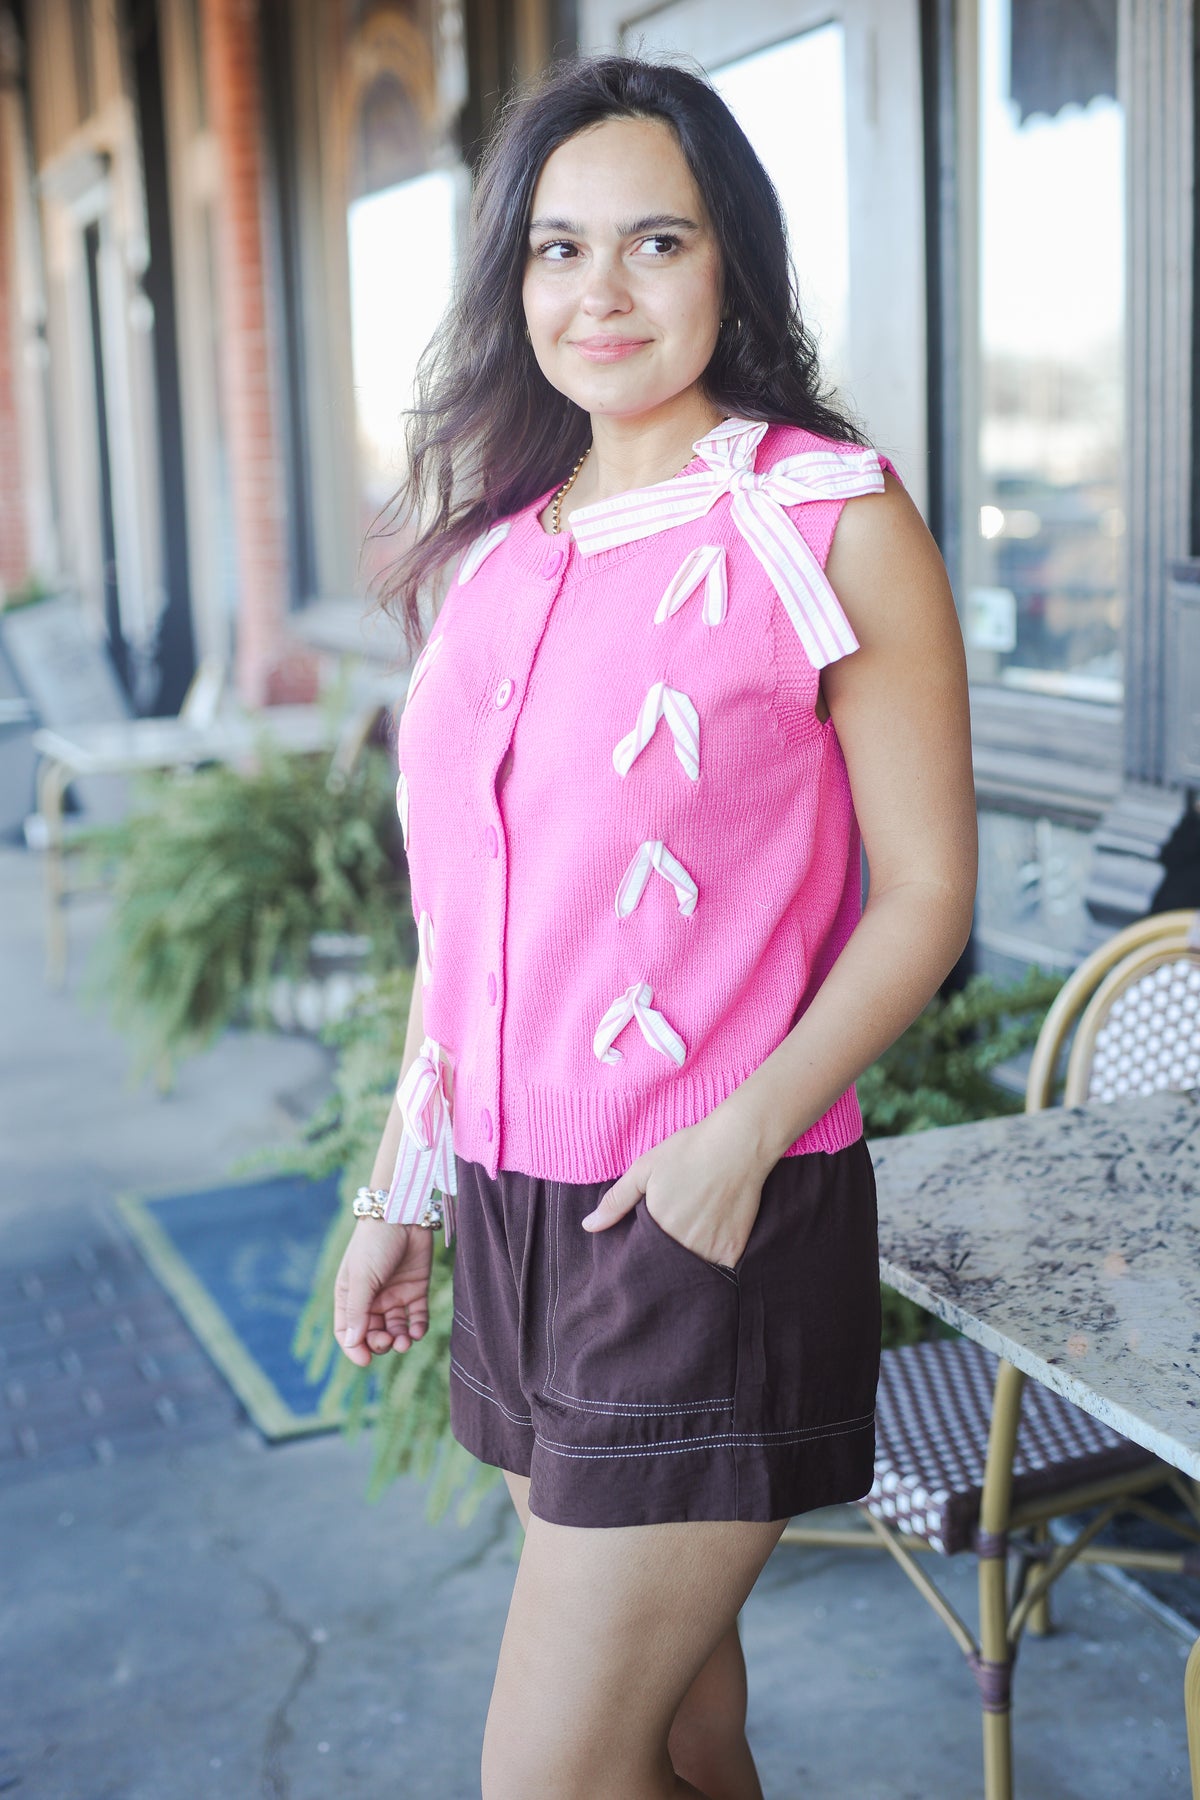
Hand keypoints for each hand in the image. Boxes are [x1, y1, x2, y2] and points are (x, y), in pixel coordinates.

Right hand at [334, 1219, 432, 1365]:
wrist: (403, 1214)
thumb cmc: (375, 1243)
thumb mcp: (362, 1278)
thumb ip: (358, 1311)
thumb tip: (354, 1343)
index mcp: (350, 1296)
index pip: (348, 1331)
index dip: (354, 1348)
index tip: (366, 1360)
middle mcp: (371, 1299)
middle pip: (373, 1333)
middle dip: (380, 1343)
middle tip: (389, 1341)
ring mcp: (394, 1295)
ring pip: (396, 1329)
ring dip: (400, 1340)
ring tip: (406, 1341)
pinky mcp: (416, 1289)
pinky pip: (416, 1317)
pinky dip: (417, 1328)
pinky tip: (417, 1331)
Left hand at [581, 1109, 771, 1267]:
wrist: (738, 1144)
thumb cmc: (688, 1151)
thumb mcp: (644, 1169)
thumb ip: (616, 1201)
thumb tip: (588, 1226)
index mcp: (657, 1228)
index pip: (642, 1256)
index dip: (644, 1249)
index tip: (650, 1238)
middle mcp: (682, 1245)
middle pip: (668, 1266)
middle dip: (666, 1258)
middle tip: (676, 1229)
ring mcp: (710, 1250)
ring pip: (693, 1268)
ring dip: (690, 1259)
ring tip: (694, 1232)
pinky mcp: (733, 1251)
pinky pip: (719, 1267)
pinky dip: (714, 1257)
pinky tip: (714, 1234)